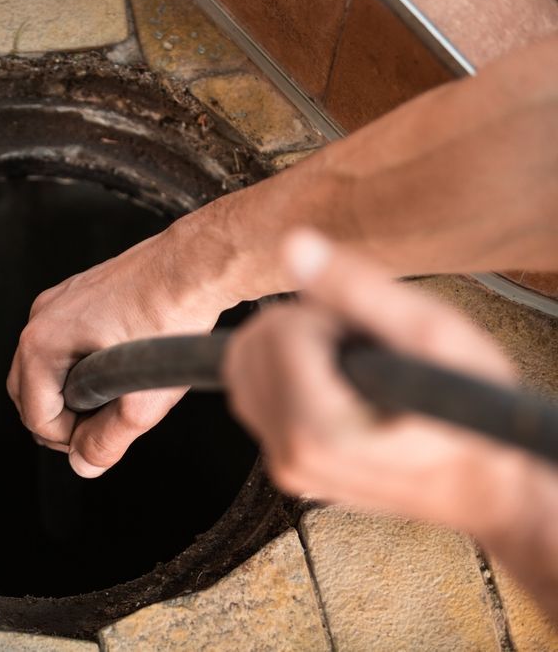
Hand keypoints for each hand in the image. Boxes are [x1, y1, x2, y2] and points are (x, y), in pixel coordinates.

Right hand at [7, 213, 237, 477]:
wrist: (197, 265)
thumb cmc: (173, 317)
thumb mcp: (144, 398)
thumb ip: (108, 440)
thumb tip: (83, 465)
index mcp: (43, 343)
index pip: (36, 417)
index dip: (71, 439)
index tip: (106, 435)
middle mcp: (41, 318)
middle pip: (29, 394)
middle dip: (64, 418)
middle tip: (108, 422)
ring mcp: (57, 303)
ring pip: (45, 370)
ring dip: (73, 393)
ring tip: (118, 393)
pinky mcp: (75, 295)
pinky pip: (63, 345)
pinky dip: (81, 366)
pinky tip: (120, 365)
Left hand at [225, 229, 528, 537]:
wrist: (485, 482)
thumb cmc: (471, 410)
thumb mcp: (433, 334)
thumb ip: (358, 289)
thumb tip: (293, 246)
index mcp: (316, 430)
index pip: (279, 331)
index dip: (327, 316)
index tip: (369, 338)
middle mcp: (289, 455)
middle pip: (251, 345)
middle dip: (304, 331)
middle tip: (366, 352)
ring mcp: (283, 465)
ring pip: (243, 366)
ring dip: (292, 350)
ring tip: (357, 370)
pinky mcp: (284, 465)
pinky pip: (253, 394)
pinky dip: (287, 374)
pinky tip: (340, 386)